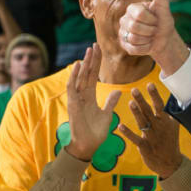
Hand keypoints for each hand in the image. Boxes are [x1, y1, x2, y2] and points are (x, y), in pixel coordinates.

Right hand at [65, 44, 121, 160]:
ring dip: (84, 64)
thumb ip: (110, 102)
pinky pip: (72, 87)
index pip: (93, 76)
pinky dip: (75, 76)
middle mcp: (82, 95)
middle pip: (86, 73)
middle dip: (91, 59)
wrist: (89, 145)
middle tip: (94, 45)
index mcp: (89, 96)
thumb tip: (118, 91)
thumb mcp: (107, 114)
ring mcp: (76, 99)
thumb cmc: (96, 132)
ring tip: (88, 50)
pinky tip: (79, 65)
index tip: (99, 50)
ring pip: (80, 77)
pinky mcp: (73, 104)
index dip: (96, 63)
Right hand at [119, 0, 188, 73]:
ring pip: (134, 39)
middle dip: (150, 30)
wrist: (165, 39)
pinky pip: (133, 49)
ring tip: (150, 36)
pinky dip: (145, 48)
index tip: (155, 19)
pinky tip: (147, 44)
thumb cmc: (163, 21)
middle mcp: (124, 19)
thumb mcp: (163, 6)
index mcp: (132, 8)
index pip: (139, 15)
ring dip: (148, 40)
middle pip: (134, 27)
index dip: (152, 20)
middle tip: (154, 29)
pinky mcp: (124, 45)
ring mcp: (123, 33)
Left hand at [119, 83, 182, 178]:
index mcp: (166, 121)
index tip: (149, 84)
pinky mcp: (145, 147)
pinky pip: (135, 138)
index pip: (160, 106)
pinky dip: (128, 132)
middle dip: (142, 101)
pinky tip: (120, 126)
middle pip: (149, 112)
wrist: (171, 163)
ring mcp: (152, 138)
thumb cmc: (170, 142)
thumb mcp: (173, 127)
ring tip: (130, 103)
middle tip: (134, 90)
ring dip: (136, 113)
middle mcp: (159, 128)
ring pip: (143, 123)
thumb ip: (169, 114)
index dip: (154, 95)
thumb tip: (169, 100)